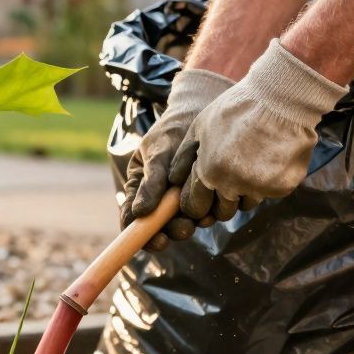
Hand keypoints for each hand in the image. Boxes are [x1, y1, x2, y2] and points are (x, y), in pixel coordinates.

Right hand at [120, 69, 232, 250]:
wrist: (203, 111)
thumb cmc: (173, 129)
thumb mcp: (158, 151)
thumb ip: (151, 181)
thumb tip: (140, 213)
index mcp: (139, 188)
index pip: (133, 221)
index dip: (142, 236)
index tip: (158, 241)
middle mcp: (159, 198)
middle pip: (160, 228)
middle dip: (173, 231)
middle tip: (186, 228)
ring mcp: (181, 199)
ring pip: (185, 223)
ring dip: (195, 223)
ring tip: (205, 214)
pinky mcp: (204, 196)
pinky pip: (207, 213)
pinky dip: (213, 211)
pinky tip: (220, 201)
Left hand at [180, 39, 346, 219]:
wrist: (281, 99)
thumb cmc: (237, 109)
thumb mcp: (200, 127)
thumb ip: (184, 157)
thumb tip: (173, 181)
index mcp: (209, 172)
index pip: (195, 206)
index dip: (196, 205)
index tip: (201, 200)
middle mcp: (233, 185)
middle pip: (223, 211)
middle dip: (222, 201)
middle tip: (229, 179)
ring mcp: (259, 188)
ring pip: (247, 203)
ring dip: (246, 191)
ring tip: (251, 161)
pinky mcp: (282, 187)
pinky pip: (269, 193)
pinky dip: (268, 181)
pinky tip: (269, 158)